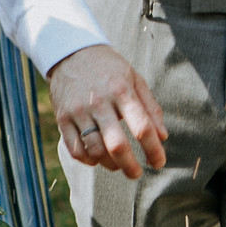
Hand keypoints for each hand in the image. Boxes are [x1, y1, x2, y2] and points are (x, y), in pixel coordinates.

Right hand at [48, 43, 167, 177]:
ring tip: (118, 164)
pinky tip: (98, 158)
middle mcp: (99, 102)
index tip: (158, 163)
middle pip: (117, 145)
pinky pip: (75, 149)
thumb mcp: (135, 79)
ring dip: (109, 164)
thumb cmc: (110, 69)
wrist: (72, 52)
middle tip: (137, 173)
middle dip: (131, 166)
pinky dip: (88, 160)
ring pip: (95, 151)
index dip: (153, 150)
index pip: (142, 127)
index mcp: (122, 91)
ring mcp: (78, 111)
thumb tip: (163, 137)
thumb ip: (150, 107)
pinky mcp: (62, 118)